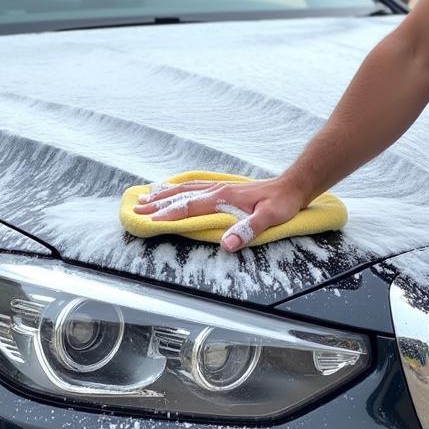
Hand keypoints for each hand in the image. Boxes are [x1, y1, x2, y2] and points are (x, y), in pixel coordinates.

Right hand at [135, 176, 306, 251]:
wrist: (292, 185)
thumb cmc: (282, 203)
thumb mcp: (270, 219)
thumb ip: (248, 230)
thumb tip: (227, 243)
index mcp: (223, 198)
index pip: (189, 207)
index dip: (168, 215)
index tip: (149, 221)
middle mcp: (217, 190)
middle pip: (181, 195)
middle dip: (157, 203)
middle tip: (136, 208)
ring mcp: (219, 187)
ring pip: (185, 189)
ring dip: (164, 194)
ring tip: (145, 196)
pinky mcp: (223, 187)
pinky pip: (194, 185)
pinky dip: (178, 187)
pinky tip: (173, 188)